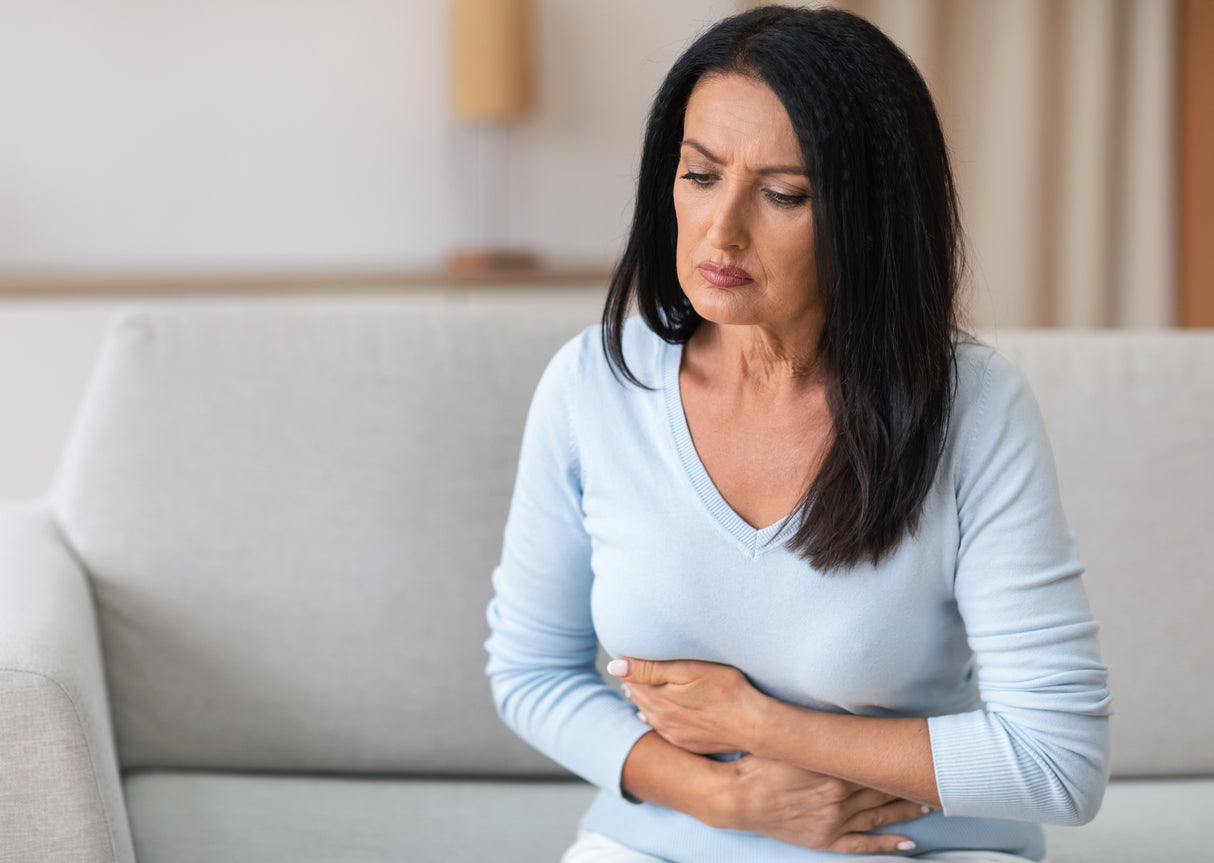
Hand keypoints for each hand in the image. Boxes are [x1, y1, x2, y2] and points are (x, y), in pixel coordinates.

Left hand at [608, 657, 763, 753]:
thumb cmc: (727, 689)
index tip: (629, 655)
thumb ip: (649, 668)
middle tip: (630, 671)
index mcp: (657, 700)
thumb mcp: (688, 670)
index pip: (632, 681)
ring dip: (645, 702)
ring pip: (649, 715)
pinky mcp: (688, 743)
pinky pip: (664, 730)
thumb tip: (614, 666)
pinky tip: (658, 715)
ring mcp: (674, 735)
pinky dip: (658, 719)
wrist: (754, 725)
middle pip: (639, 699)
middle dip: (635, 685)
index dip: (630, 667)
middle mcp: (661, 720)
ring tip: (638, 690)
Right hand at [711, 754, 926, 853]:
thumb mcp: (793, 741)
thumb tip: (849, 726)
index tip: (918, 753)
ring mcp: (836, 821)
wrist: (737, 798)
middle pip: (884, 788)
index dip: (899, 759)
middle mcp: (841, 797)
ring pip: (881, 816)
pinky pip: (863, 845)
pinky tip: (907, 843)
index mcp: (835, 770)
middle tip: (933, 776)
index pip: (877, 764)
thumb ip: (822, 735)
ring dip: (907, 810)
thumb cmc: (760, 764)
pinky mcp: (826, 839)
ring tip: (927, 804)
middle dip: (908, 783)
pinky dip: (887, 845)